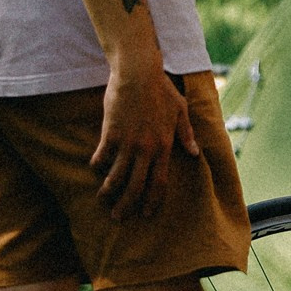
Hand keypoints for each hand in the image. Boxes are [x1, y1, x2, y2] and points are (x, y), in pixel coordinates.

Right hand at [91, 63, 199, 218]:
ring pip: (117, 176)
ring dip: (109, 191)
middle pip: (136, 186)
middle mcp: (147, 149)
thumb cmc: (162, 89)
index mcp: (164, 146)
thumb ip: (186, 134)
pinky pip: (102, 157)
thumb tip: (195, 153)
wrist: (139, 74)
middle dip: (127, 205)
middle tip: (118, 217)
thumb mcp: (180, 111)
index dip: (153, 201)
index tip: (147, 214)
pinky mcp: (111, 133)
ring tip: (102, 199)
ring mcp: (128, 143)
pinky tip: (95, 168)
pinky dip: (97, 165)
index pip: (160, 182)